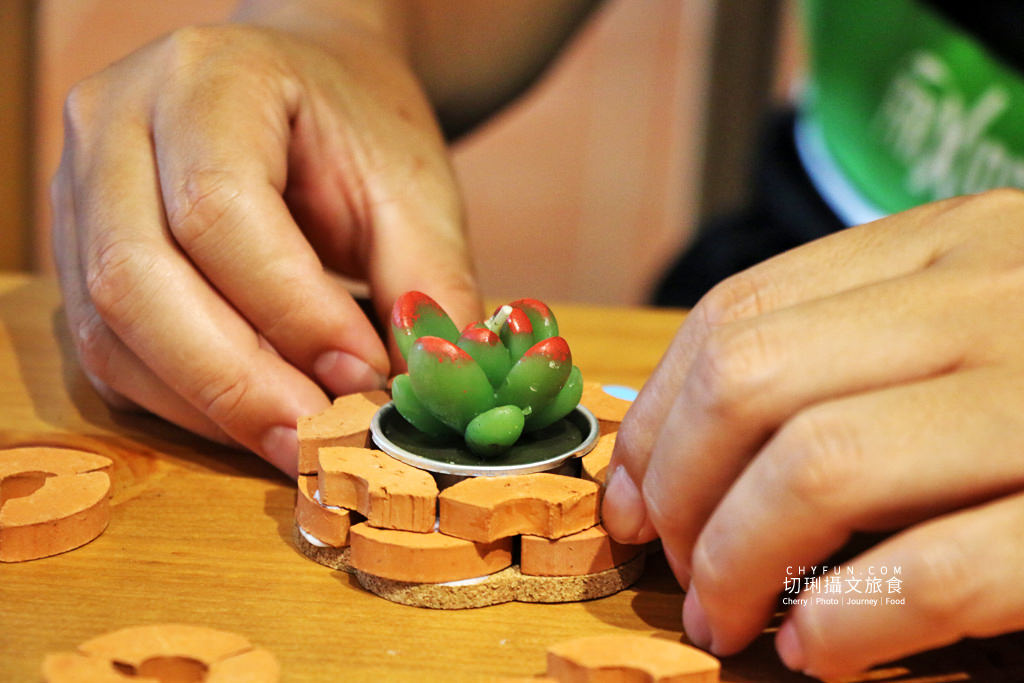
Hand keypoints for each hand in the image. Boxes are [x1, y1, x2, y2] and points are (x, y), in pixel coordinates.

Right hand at [52, 22, 480, 476]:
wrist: (302, 92)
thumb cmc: (358, 130)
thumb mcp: (414, 190)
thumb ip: (427, 284)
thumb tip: (424, 389)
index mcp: (208, 78)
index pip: (220, 209)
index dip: (294, 311)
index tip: (366, 374)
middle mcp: (115, 125)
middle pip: (137, 279)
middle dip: (238, 381)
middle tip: (322, 435)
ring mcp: (80, 193)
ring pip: (112, 330)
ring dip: (212, 406)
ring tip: (302, 437)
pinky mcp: (80, 260)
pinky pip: (110, 356)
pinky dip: (187, 405)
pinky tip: (259, 418)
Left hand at [603, 190, 1023, 676]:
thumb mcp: (970, 311)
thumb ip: (851, 349)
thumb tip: (680, 449)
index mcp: (945, 244)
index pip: (738, 313)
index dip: (659, 417)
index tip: (629, 495)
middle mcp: (994, 299)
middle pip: (755, 383)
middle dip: (679, 490)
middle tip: (670, 564)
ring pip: (823, 466)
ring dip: (740, 559)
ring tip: (726, 617)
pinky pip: (938, 569)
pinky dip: (850, 621)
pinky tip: (818, 653)